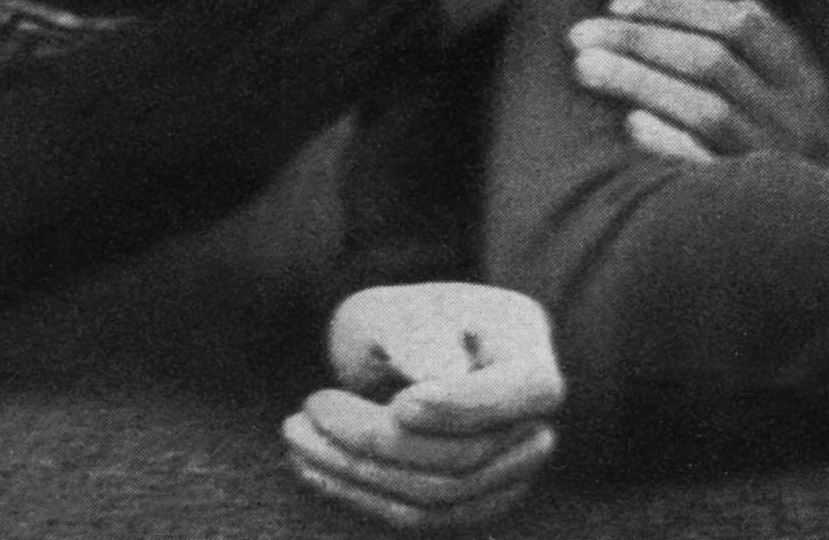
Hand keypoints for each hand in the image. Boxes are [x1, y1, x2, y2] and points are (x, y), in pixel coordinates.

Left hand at [284, 283, 563, 529]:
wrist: (396, 356)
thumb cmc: (398, 321)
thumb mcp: (398, 312)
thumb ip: (416, 335)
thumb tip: (439, 377)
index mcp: (529, 353)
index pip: (524, 391)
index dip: (463, 405)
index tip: (398, 403)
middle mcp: (532, 422)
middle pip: (468, 454)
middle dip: (378, 437)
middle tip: (311, 403)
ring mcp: (507, 474)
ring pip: (437, 494)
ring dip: (357, 470)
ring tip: (296, 433)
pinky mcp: (468, 507)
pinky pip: (418, 516)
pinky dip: (360, 494)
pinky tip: (311, 464)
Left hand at [568, 0, 828, 164]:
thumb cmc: (811, 164)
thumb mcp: (810, 104)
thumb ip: (774, 56)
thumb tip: (729, 3)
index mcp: (808, 85)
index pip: (743, 24)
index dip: (677, 7)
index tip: (618, 5)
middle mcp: (799, 121)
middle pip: (712, 62)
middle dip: (640, 40)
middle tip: (580, 35)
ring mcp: (779, 165)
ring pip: (705, 109)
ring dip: (639, 81)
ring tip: (586, 68)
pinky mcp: (756, 212)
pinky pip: (709, 169)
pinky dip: (671, 141)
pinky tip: (631, 125)